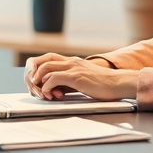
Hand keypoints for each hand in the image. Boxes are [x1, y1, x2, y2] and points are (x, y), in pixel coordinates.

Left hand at [24, 53, 138, 100]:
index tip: (35, 81)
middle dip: (33, 74)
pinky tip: (49, 95)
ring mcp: (73, 68)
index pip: (47, 58)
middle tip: (33, 87)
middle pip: (42, 61)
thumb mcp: (84, 80)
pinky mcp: (76, 77)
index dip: (37, 68)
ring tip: (41, 93)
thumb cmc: (104, 85)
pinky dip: (47, 87)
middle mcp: (71, 62)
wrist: (119, 83)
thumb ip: (70, 82)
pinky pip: (53, 78)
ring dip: (38, 82)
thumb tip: (55, 90)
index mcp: (72, 62)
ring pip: (45, 68)